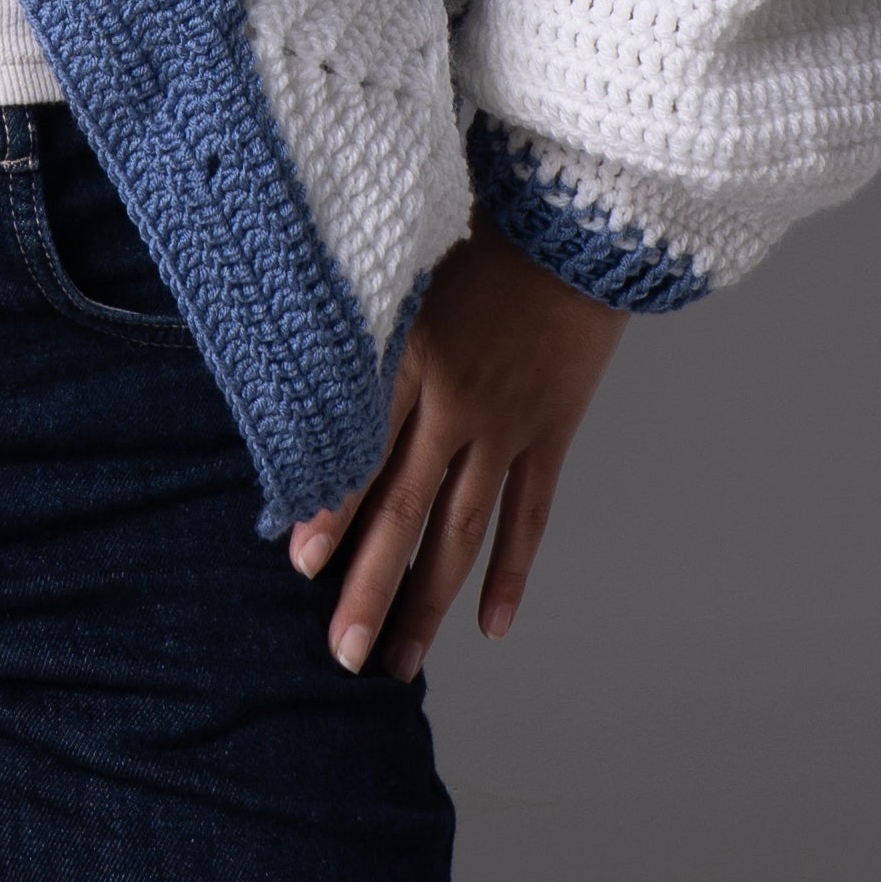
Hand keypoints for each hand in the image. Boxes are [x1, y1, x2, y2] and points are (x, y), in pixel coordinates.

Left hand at [288, 213, 625, 677]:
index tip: (302, 567)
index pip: (363, 451)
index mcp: (412, 356)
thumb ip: (365, 329)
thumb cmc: (480, 231)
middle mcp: (458, 403)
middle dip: (370, 586)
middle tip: (342, 653)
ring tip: (398, 664)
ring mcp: (510, 425)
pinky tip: (490, 627)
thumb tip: (308, 381)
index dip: (332, 511)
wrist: (578, 217)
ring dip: (429, 600)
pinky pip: (530, 516)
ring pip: (462, 530)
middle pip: (406, 510)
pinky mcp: (553, 432)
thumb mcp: (406, 270)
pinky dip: (512, 572)